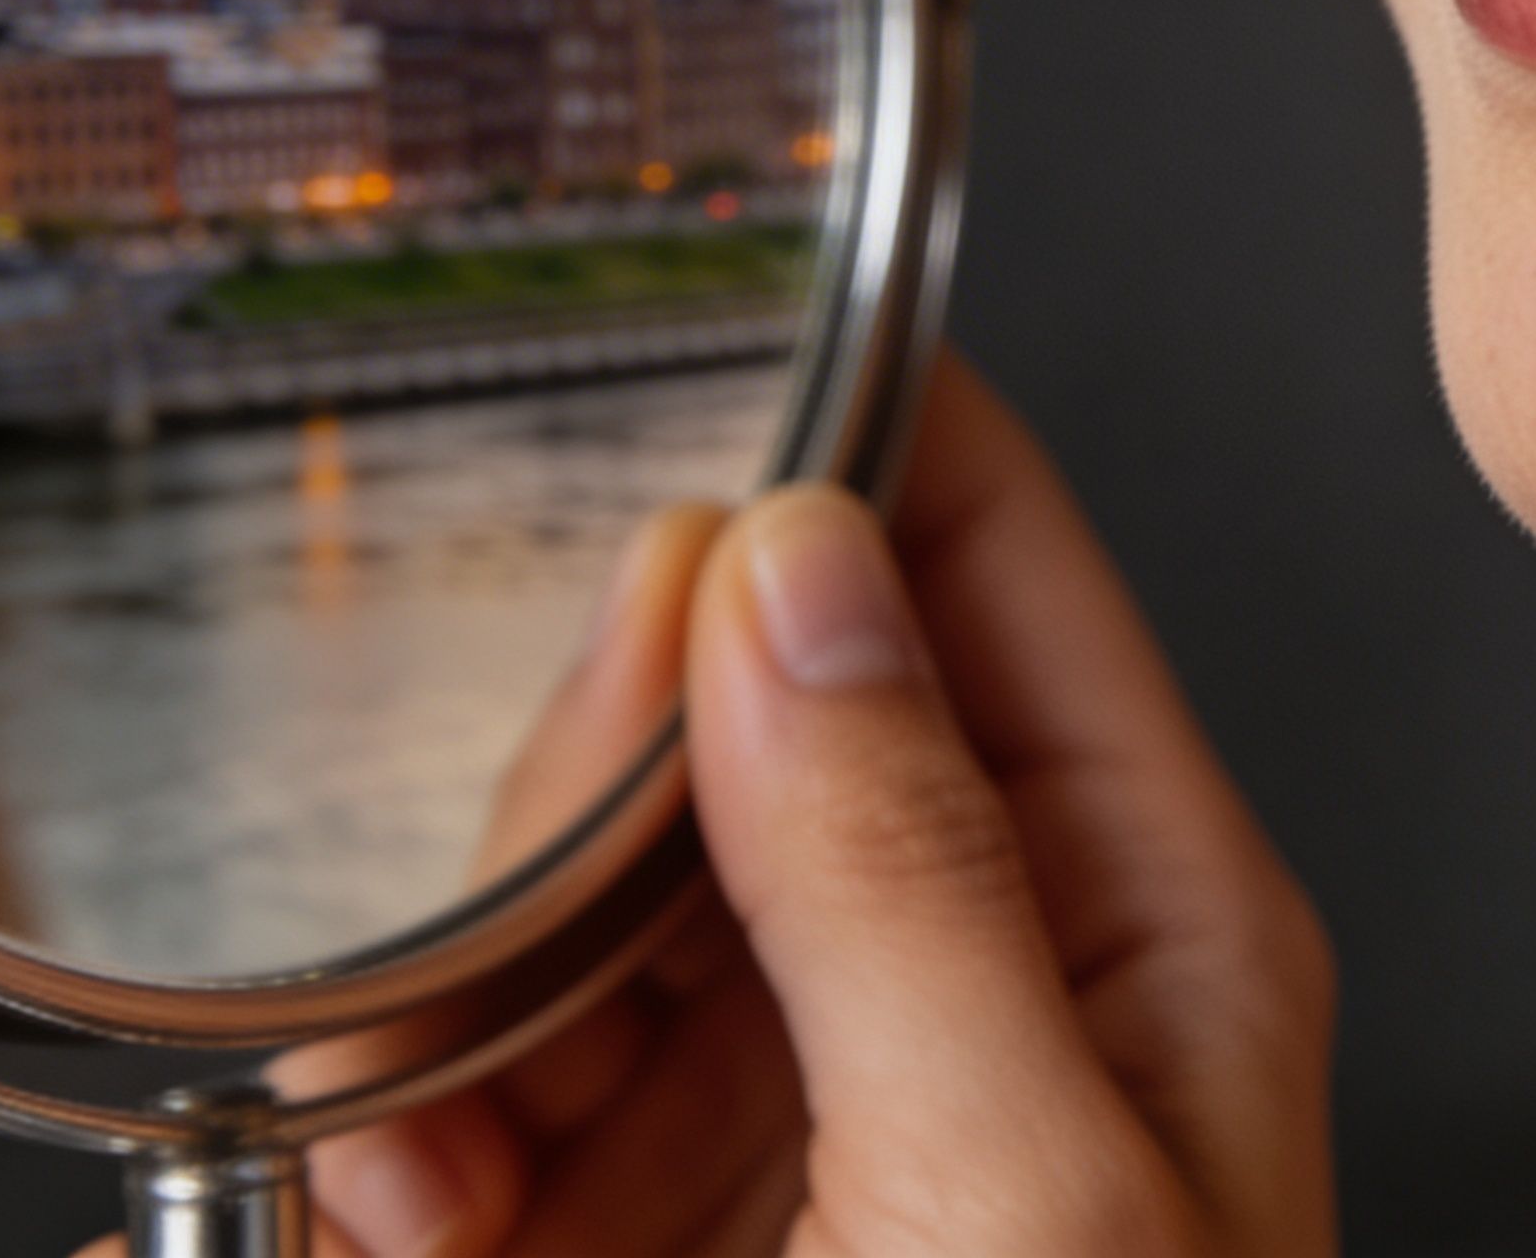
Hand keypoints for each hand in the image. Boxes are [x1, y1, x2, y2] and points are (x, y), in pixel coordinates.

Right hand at [83, 353, 1338, 1256]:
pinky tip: (395, 1157)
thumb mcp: (1021, 1189)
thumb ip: (903, 873)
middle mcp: (965, 987)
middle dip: (621, 726)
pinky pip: (482, 1098)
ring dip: (482, 927)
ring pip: (593, 892)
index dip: (864, 448)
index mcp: (1139, 924)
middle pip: (761, 713)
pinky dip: (408, 1112)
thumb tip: (804, 577)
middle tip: (545, 786)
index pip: (1001, 581)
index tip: (707, 365)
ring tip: (442, 1006)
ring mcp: (791, 1115)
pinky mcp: (632, 1239)